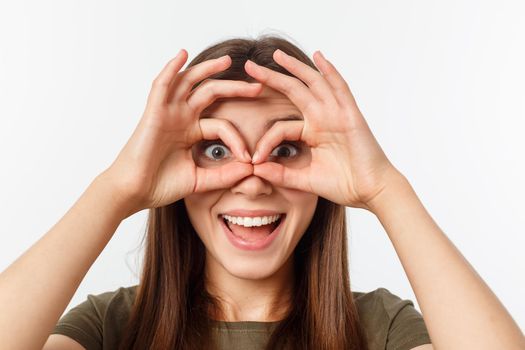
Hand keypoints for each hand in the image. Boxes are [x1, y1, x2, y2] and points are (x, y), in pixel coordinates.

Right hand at [101, 49, 261, 216]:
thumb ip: (225, 175)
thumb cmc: (161, 186)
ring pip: (190, 82)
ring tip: (227, 60)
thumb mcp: (201, 180)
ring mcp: (167, 113)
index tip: (250, 159)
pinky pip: (161, 85)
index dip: (238, 140)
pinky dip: (171, 68)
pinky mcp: (153, 112)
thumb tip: (252, 169)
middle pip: (211, 93)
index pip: (222, 126)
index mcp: (191, 132)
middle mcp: (181, 118)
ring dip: (207, 68)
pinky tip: (182, 55)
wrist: (134, 193)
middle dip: (235, 88)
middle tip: (258, 86)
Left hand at [245, 49, 401, 209]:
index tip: (252, 160)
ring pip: (313, 83)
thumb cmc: (343, 185)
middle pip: (294, 91)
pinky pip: (340, 89)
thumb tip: (254, 168)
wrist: (371, 191)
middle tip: (250, 65)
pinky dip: (330, 72)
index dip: (264, 142)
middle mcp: (322, 118)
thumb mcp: (305, 180)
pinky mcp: (351, 116)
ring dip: (295, 67)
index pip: (280, 127)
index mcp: (311, 132)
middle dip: (272, 77)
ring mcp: (336, 115)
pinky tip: (318, 57)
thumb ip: (281, 174)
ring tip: (276, 54)